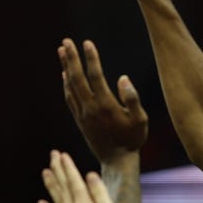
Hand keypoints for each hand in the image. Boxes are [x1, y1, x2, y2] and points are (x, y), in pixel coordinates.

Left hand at [39, 151, 130, 202]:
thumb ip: (100, 195)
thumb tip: (90, 175)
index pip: (74, 181)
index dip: (68, 167)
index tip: (62, 154)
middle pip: (63, 187)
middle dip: (58, 170)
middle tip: (53, 155)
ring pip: (57, 199)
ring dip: (51, 184)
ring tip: (45, 171)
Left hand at [59, 39, 148, 160]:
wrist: (117, 161)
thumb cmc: (133, 139)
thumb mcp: (141, 120)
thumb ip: (132, 98)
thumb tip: (122, 77)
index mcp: (106, 105)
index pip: (95, 76)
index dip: (91, 58)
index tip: (87, 42)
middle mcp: (90, 108)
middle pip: (77, 78)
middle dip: (71, 58)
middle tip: (65, 41)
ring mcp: (83, 114)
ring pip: (71, 86)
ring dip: (65, 67)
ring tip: (61, 51)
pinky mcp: (80, 120)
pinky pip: (69, 98)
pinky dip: (66, 84)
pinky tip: (65, 75)